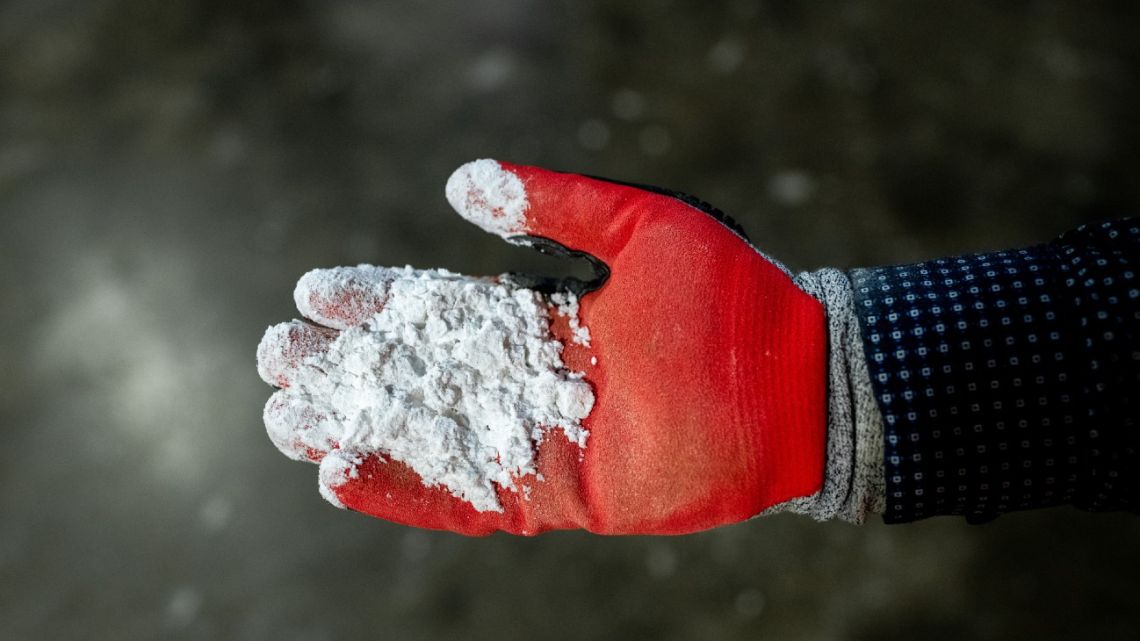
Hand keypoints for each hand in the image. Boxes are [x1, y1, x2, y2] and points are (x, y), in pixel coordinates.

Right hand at [256, 159, 826, 534]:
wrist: (793, 382)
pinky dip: (407, 492)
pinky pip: (471, 499)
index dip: (380, 301)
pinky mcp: (561, 494)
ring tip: (284, 419)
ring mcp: (545, 440)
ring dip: (358, 429)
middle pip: (423, 374)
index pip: (445, 307)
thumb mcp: (638, 222)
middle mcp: (537, 379)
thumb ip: (552, 205)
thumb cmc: (727, 295)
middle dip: (351, 367)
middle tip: (276, 358)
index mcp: (548, 314)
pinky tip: (341, 478)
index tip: (315, 292)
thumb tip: (457, 183)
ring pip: (432, 437)